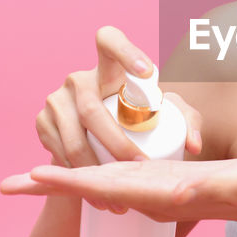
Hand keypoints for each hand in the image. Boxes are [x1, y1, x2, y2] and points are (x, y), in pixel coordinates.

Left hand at [0, 154, 236, 233]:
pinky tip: (82, 164)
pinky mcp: (165, 181)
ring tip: (31, 174)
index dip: (65, 182)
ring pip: (101, 182)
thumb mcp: (232, 185)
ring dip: (66, 178)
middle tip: (7, 184)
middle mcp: (149, 195)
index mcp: (156, 195)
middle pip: (89, 188)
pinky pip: (122, 175)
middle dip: (50, 185)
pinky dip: (95, 170)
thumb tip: (169, 196)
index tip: (30, 177)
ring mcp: (155, 189)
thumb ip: (205, 190)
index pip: (100, 188)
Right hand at [33, 25, 204, 213]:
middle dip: (117, 143)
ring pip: (74, 137)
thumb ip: (187, 122)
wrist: (98, 144)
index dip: (126, 51)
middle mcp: (79, 79)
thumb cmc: (139, 123)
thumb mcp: (166, 118)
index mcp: (109, 67)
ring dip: (96, 170)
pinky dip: (78, 176)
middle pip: (93, 110)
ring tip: (119, 196)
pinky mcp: (42, 122)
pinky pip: (59, 152)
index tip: (149, 72)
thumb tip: (194, 145)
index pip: (109, 40)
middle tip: (140, 167)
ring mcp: (56, 100)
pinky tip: (94, 194)